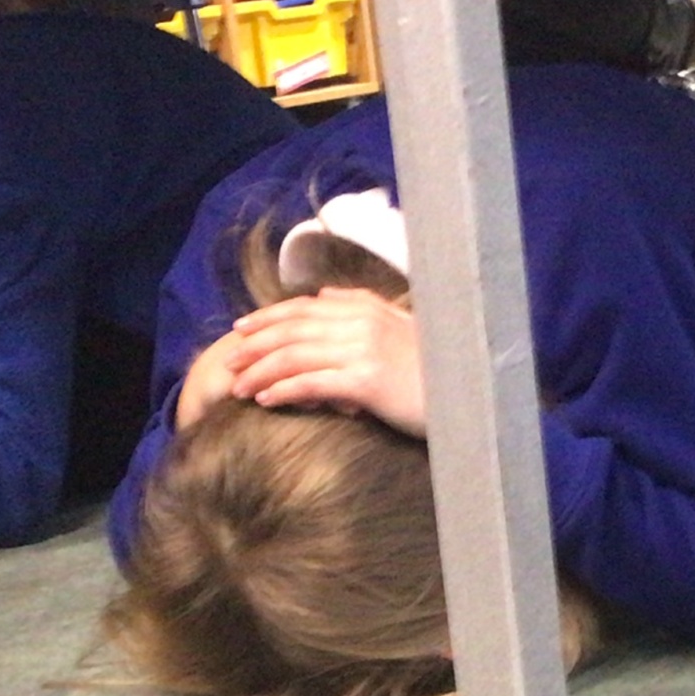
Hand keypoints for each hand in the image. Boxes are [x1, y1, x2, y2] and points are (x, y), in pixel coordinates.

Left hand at [226, 289, 425, 436]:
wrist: (465, 399)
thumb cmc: (433, 371)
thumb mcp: (399, 329)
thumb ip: (363, 307)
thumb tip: (327, 296)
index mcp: (367, 308)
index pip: (305, 307)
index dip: (269, 317)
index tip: (241, 329)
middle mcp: (361, 322)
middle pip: (293, 329)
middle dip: (256, 344)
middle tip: (229, 360)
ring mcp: (363, 350)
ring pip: (295, 355)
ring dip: (260, 370)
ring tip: (238, 386)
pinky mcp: (365, 380)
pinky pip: (310, 382)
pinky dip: (282, 390)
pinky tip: (264, 400)